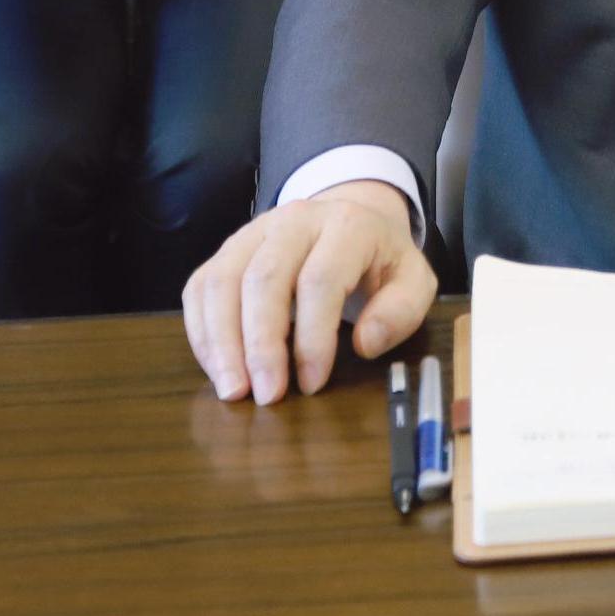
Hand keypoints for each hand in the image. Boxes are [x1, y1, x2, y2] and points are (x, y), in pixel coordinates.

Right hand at [182, 181, 437, 404]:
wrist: (353, 221)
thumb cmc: (380, 262)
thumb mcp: (413, 282)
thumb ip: (401, 312)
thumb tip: (365, 343)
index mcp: (347, 224)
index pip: (321, 278)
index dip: (314, 336)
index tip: (313, 384)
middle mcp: (295, 219)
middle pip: (264, 278)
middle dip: (262, 344)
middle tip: (267, 396)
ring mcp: (254, 231)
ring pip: (223, 280)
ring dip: (222, 342)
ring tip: (234, 391)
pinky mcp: (228, 250)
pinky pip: (201, 287)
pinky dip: (203, 332)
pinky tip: (219, 369)